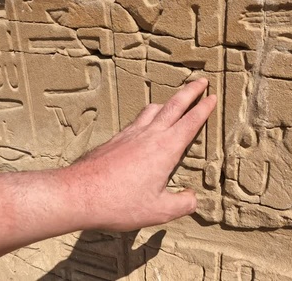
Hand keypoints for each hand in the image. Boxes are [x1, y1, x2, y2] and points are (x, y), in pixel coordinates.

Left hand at [62, 78, 216, 231]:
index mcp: (165, 149)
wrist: (79, 194)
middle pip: (174, 105)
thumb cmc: (119, 202)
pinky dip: (148, 115)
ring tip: (174, 101)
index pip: (191, 122)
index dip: (204, 108)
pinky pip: (137, 119)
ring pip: (153, 109)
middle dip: (190, 92)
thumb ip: (182, 204)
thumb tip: (193, 198)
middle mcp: (149, 135)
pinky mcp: (115, 139)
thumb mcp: (159, 210)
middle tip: (201, 81)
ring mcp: (130, 134)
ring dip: (168, 102)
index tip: (212, 97)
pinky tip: (146, 123)